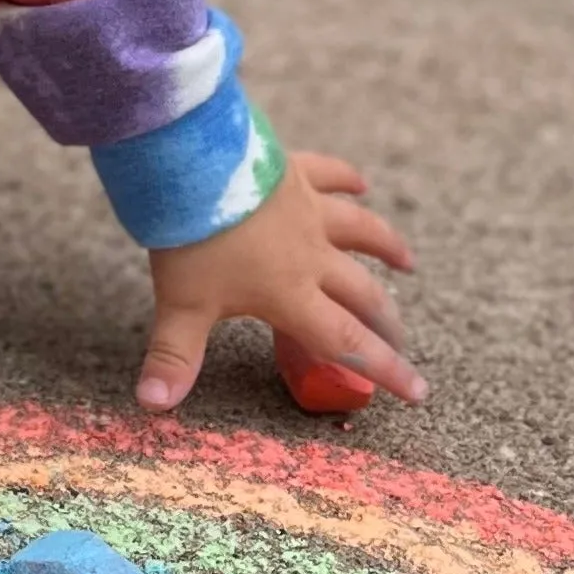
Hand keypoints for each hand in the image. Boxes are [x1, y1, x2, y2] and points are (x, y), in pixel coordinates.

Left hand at [137, 151, 422, 412]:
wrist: (189, 168)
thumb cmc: (186, 239)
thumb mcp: (179, 305)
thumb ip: (173, 357)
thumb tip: (153, 405)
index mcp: (290, 295)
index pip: (346, 343)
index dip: (385, 370)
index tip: (419, 391)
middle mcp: (310, 255)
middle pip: (361, 293)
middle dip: (385, 320)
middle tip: (399, 338)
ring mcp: (306, 210)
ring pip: (360, 231)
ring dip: (385, 246)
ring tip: (407, 262)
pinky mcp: (293, 171)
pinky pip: (329, 174)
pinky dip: (347, 178)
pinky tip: (360, 183)